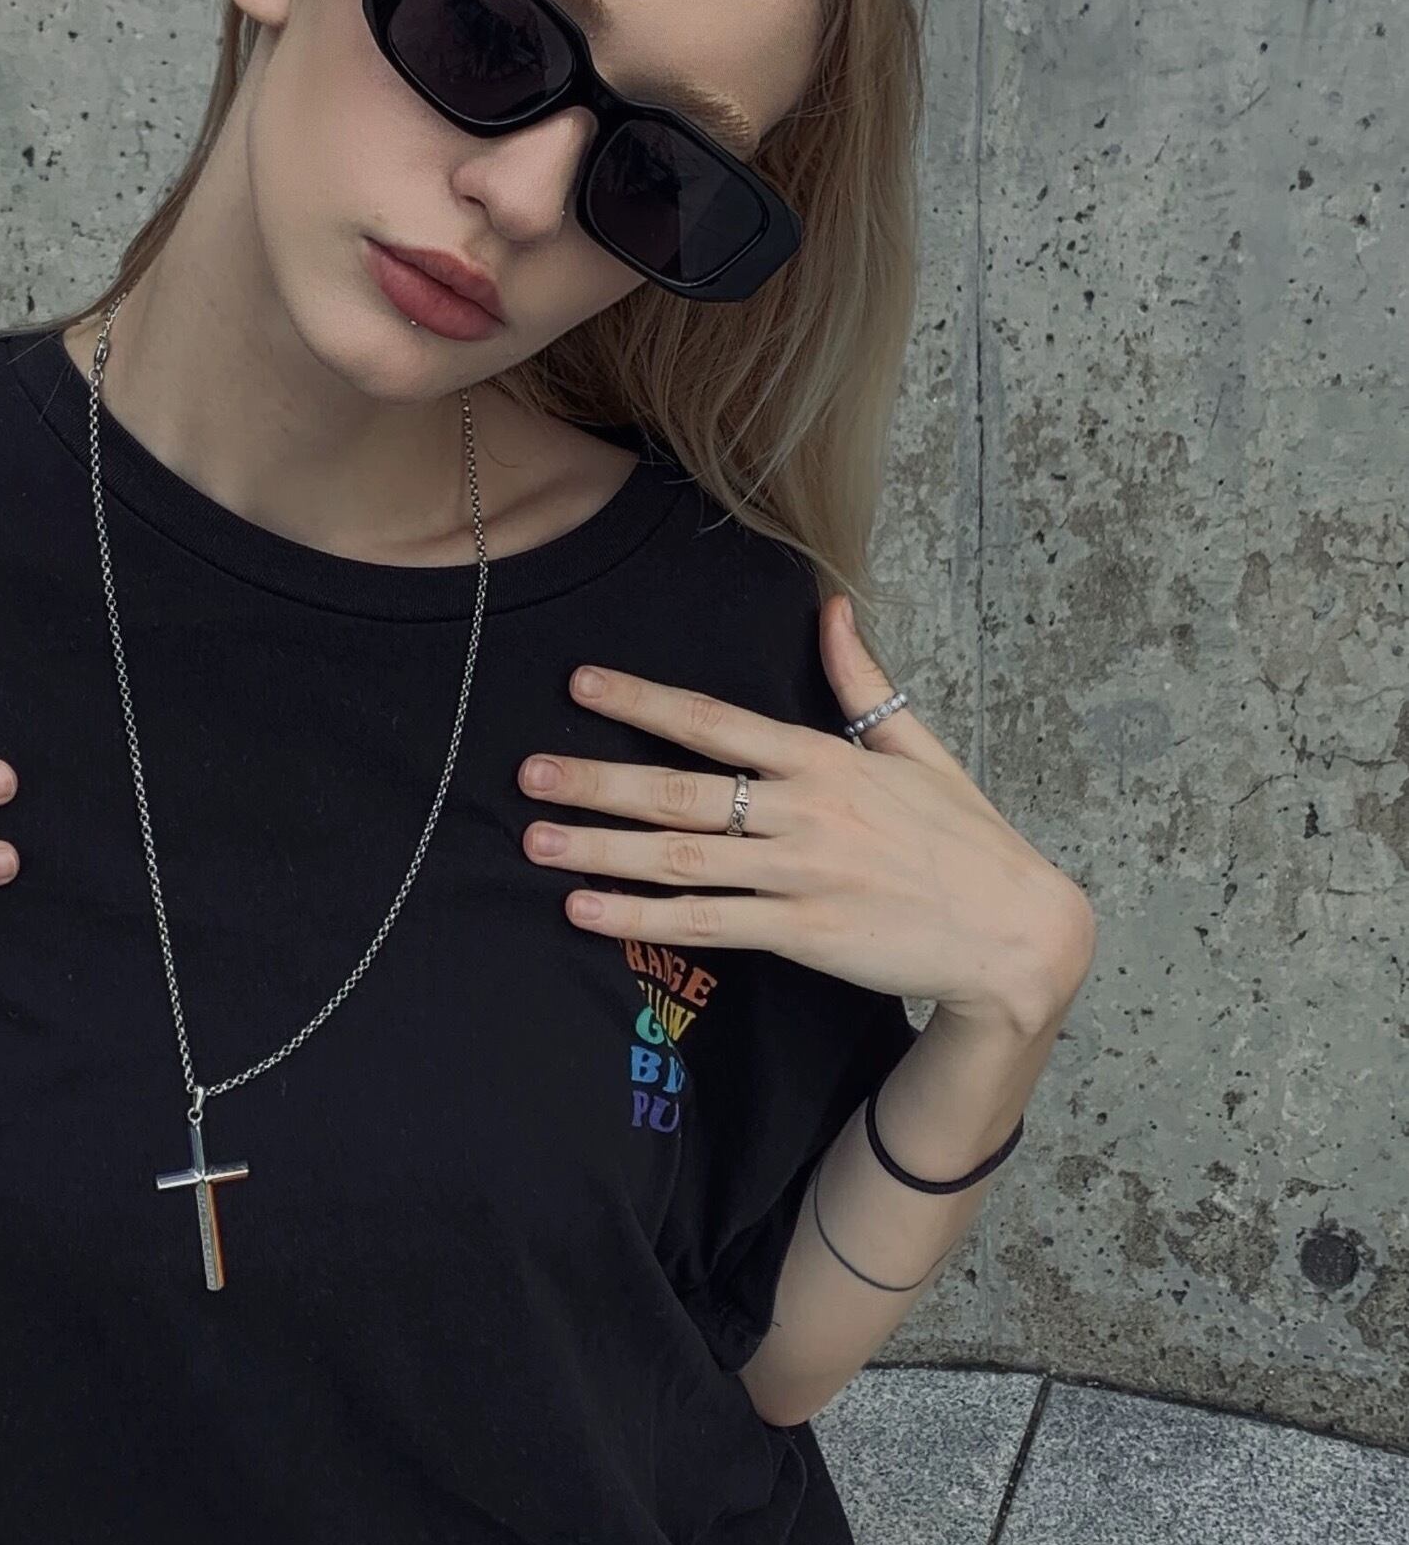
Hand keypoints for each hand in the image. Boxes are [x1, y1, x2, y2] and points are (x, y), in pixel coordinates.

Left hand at [516, 595, 1095, 1033]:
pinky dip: (641, 917)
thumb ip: (863, 685)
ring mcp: (801, 875)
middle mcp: (804, 812)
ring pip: (680, 858)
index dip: (643, 702)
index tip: (581, 687)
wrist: (1017, 934)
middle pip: (680, 790)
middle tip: (527, 773)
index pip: (716, 722)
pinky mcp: (803, 933)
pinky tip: (586, 911)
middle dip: (597, 779)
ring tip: (536, 840)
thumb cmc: (968, 842)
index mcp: (826, 760)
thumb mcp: (920, 751)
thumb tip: (832, 610)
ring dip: (601, 849)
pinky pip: (705, 924)